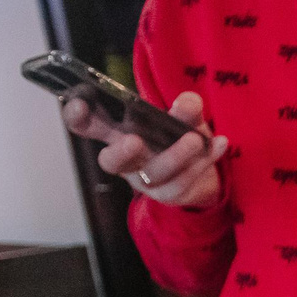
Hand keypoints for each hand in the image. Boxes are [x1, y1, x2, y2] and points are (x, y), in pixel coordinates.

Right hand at [62, 88, 228, 208]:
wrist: (201, 169)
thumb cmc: (176, 135)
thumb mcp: (181, 116)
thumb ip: (184, 108)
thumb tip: (189, 102)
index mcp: (116, 133)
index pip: (86, 126)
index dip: (77, 116)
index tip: (81, 104)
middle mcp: (126, 160)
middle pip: (110, 161)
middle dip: (120, 153)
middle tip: (134, 140)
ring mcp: (146, 180)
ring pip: (153, 174)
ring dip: (174, 156)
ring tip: (195, 138)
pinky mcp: (170, 194)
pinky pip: (184, 182)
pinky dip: (204, 161)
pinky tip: (220, 143)